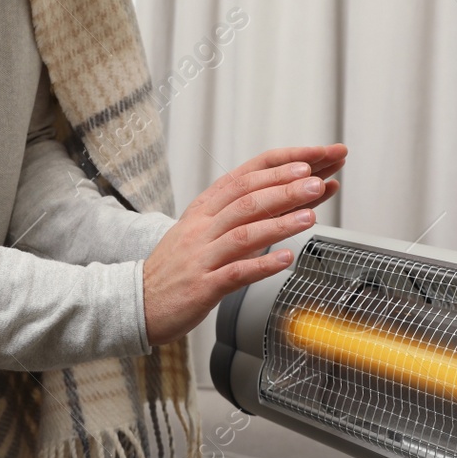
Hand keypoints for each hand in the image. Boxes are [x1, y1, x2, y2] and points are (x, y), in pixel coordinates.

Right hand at [142, 144, 347, 346]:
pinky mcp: (203, 286)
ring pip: (244, 232)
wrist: (138, 300)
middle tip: (317, 181)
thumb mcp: (211, 232)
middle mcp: (202, 226)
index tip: (312, 157)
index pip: (247, 175)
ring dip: (280, 222)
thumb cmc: (181, 266)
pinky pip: (235, 272)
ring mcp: (202, 255)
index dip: (281, 164)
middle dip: (286, 187)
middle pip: (247, 198)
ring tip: (310, 215)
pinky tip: (286, 259)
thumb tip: (296, 199)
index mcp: (205, 208)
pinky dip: (263, 265)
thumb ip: (253, 218)